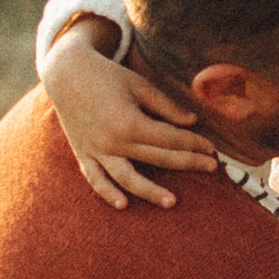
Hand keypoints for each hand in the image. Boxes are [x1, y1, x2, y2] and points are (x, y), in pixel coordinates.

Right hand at [39, 29, 214, 208]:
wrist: (66, 73)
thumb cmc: (107, 76)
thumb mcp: (140, 85)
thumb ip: (166, 106)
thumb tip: (192, 122)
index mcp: (130, 122)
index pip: (170, 139)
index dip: (194, 143)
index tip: (213, 148)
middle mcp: (113, 141)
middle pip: (157, 158)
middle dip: (188, 163)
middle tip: (212, 168)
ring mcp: (97, 150)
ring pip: (127, 177)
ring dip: (150, 191)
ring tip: (172, 202)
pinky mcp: (83, 154)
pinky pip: (95, 178)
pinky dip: (106, 193)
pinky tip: (122, 205)